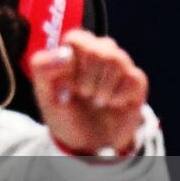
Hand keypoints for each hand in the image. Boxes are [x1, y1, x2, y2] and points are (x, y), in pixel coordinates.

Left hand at [29, 29, 147, 156]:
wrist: (86, 142)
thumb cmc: (64, 111)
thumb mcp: (43, 93)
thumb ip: (43, 67)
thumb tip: (66, 53)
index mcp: (75, 50)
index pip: (77, 38)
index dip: (71, 63)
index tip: (67, 82)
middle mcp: (99, 52)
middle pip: (101, 47)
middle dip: (89, 77)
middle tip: (83, 93)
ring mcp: (119, 66)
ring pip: (118, 59)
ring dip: (104, 87)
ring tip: (97, 101)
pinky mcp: (136, 82)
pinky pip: (134, 77)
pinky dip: (120, 95)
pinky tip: (113, 104)